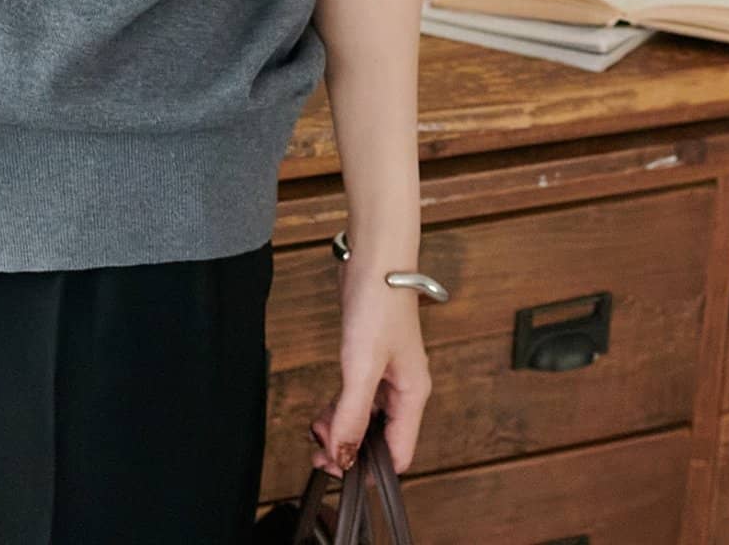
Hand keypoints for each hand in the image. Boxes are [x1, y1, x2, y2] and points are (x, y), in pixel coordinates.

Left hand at [306, 253, 431, 480]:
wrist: (374, 258)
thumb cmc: (378, 302)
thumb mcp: (362, 364)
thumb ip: (353, 413)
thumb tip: (343, 455)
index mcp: (413, 394)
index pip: (398, 454)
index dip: (369, 469)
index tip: (337, 470)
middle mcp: (404, 388)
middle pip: (382, 440)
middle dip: (351, 451)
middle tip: (318, 453)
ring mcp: (388, 374)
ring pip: (367, 420)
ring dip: (342, 431)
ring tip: (316, 433)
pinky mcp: (371, 359)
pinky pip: (358, 398)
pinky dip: (340, 409)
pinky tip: (323, 412)